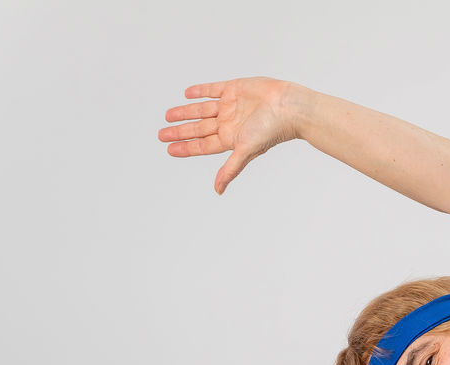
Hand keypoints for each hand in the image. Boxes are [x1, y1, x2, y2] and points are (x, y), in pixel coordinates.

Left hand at [158, 77, 299, 194]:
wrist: (288, 107)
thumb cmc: (272, 131)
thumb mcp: (246, 151)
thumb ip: (230, 169)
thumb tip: (218, 190)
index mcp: (231, 139)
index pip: (202, 145)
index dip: (185, 147)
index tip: (169, 148)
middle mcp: (229, 123)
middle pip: (198, 129)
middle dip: (180, 131)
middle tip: (161, 134)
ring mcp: (231, 106)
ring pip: (202, 110)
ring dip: (185, 112)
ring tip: (168, 115)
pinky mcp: (235, 89)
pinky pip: (213, 90)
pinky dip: (200, 91)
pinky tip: (188, 93)